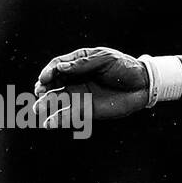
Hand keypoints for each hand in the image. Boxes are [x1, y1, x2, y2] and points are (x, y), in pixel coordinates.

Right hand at [33, 47, 150, 121]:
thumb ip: (83, 64)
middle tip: (40, 91)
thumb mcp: (106, 59)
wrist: (143, 84)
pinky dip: (57, 119)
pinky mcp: (86, 109)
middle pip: (52, 82)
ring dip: (45, 103)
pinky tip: (49, 123)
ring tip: (39, 107)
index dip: (49, 71)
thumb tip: (60, 68)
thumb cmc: (125, 67)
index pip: (57, 66)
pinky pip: (68, 115)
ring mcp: (79, 94)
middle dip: (43, 86)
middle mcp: (76, 78)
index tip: (46, 77)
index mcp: (79, 63)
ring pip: (56, 99)